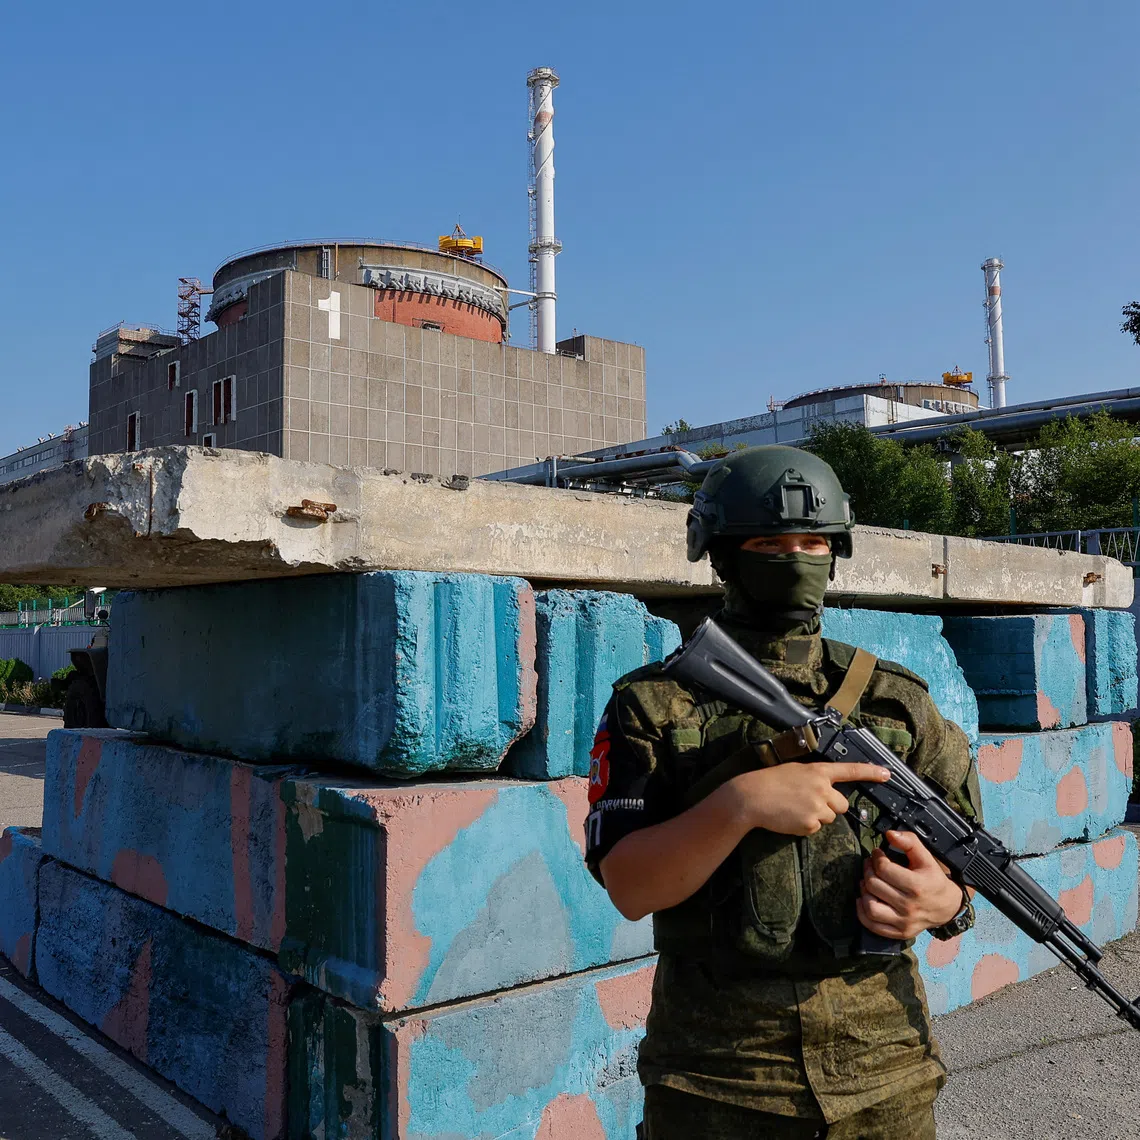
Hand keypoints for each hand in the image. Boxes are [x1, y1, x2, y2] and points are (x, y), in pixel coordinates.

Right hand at [718, 761, 889, 837]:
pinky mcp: (810, 823)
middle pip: (842, 804)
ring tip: (795, 808)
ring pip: (829, 818)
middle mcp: (822, 787)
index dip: (871, 772)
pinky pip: (816, 829)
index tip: (887, 774)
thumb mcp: (796, 771)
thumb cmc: (770, 782)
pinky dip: (805, 826)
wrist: (751, 797)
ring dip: (817, 816)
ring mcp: (817, 806)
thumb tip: (827, 792)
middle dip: (831, 807)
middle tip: (809, 803)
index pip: (850, 770)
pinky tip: (790, 817)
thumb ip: (815, 778)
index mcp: (818, 771)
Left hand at [856, 829, 964, 939]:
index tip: (877, 853)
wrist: (948, 907)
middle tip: (870, 865)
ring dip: (864, 891)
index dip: (876, 857)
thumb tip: (889, 834)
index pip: (884, 869)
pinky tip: (865, 899)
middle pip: (874, 885)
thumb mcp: (926, 858)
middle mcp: (910, 906)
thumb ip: (909, 842)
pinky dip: (862, 912)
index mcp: (917, 885)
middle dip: (868, 870)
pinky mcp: (900, 933)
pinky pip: (872, 925)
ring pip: (871, 906)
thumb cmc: (934, 880)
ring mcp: (904, 922)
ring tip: (868, 882)